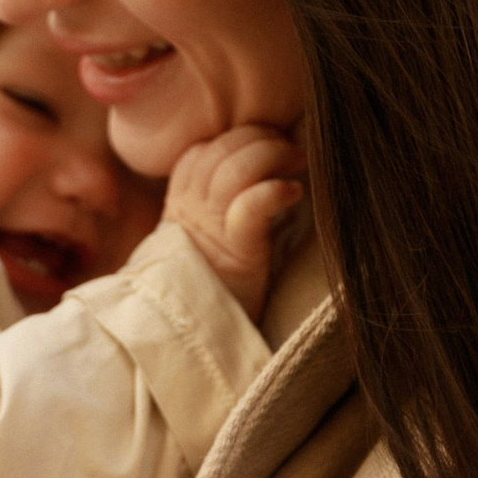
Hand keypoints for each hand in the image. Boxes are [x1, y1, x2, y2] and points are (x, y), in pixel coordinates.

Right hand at [162, 124, 305, 317]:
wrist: (197, 340)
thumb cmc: (213, 289)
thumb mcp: (207, 241)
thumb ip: (219, 205)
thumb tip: (256, 174)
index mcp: (180, 204)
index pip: (200, 150)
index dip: (234, 137)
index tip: (264, 141)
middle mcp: (190, 209)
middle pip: (219, 150)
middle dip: (259, 138)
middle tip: (289, 148)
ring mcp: (210, 228)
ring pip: (235, 168)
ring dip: (272, 155)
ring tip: (298, 162)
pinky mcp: (235, 251)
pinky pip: (251, 204)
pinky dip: (275, 191)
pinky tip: (293, 192)